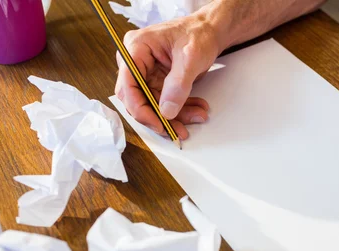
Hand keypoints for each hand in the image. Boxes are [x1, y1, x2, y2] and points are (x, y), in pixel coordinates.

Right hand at [115, 15, 220, 138]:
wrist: (210, 31)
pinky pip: (165, 103)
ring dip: (175, 116)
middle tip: (177, 130)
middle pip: (137, 99)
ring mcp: (147, 73)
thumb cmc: (198, 33)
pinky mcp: (158, 82)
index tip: (158, 123)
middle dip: (159, 117)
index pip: (128, 84)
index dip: (140, 108)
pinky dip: (181, 110)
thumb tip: (167, 110)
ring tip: (197, 117)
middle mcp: (136, 62)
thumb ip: (178, 84)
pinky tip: (196, 111)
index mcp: (136, 49)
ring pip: (153, 105)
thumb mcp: (190, 57)